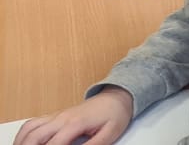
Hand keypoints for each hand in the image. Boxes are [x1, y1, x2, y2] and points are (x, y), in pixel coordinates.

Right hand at [15, 89, 133, 144]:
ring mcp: (57, 116)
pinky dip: (25, 133)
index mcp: (76, 123)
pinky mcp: (55, 116)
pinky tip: (25, 142)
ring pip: (30, 128)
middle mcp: (62, 118)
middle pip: (35, 135)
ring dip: (22, 141)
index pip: (54, 144)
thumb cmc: (115, 114)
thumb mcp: (110, 134)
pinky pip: (33, 123)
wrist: (117, 97)